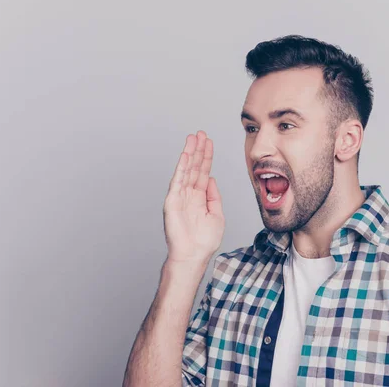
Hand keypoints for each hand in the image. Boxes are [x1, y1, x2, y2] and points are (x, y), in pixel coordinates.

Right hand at [163, 131, 224, 265]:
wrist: (193, 255)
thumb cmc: (204, 241)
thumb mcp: (217, 214)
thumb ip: (214, 196)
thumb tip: (211, 178)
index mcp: (199, 197)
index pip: (203, 172)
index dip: (206, 157)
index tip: (208, 142)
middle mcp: (188, 194)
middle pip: (194, 167)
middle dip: (198, 150)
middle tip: (201, 133)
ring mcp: (179, 196)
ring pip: (185, 170)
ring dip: (189, 153)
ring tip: (193, 138)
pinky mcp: (172, 201)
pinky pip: (177, 180)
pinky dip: (181, 167)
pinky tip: (185, 155)